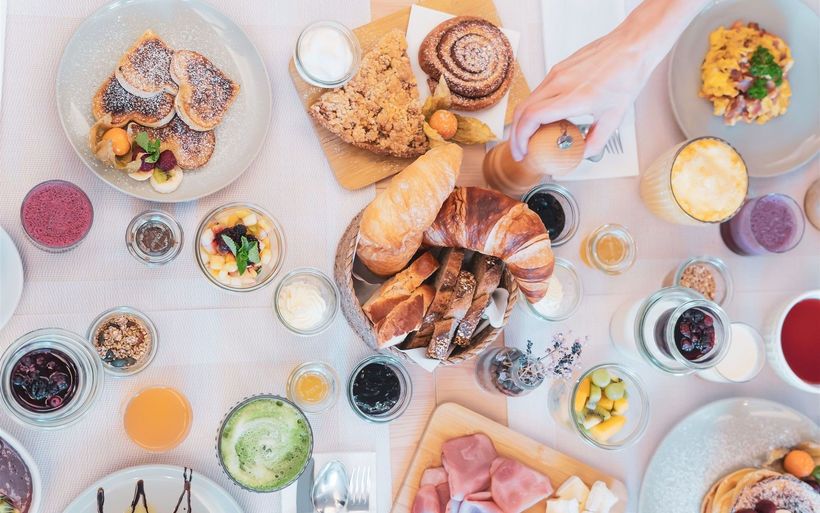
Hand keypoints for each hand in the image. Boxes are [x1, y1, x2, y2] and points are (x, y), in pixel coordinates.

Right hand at [510, 31, 645, 160]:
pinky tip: (541, 120)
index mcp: (574, 97)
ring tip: (529, 138)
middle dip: (516, 135)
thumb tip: (580, 154)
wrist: (632, 46)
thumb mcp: (614, 117)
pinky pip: (537, 92)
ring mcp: (556, 74)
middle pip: (522, 111)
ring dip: (523, 122)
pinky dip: (532, 109)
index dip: (521, 138)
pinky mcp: (557, 69)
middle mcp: (560, 83)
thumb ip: (595, 141)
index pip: (532, 117)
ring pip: (527, 101)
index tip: (522, 151)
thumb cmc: (626, 75)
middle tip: (520, 150)